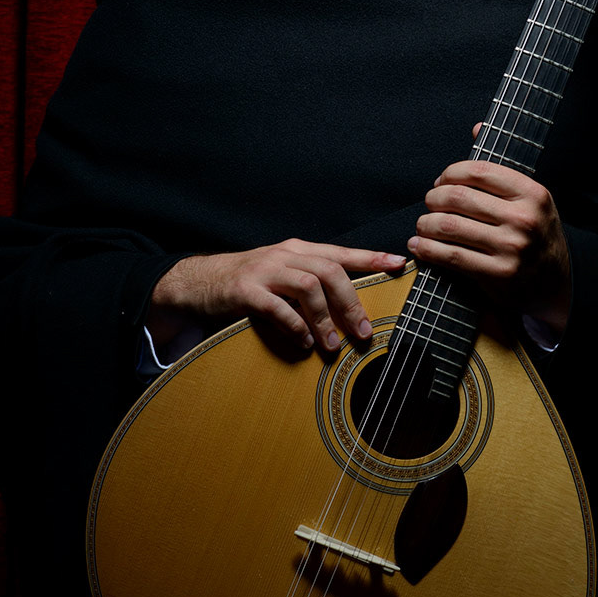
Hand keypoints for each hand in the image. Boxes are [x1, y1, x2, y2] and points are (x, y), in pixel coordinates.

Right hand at [148, 241, 406, 354]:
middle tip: (363, 332)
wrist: (198, 282)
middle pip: (330, 271)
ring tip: (332, 346)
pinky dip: (294, 325)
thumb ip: (312, 284)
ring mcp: (264, 270)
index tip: (399, 264)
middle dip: (351, 302)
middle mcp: (284, 255)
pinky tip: (302, 342)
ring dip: (325, 318)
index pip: (341, 252)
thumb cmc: (249, 282)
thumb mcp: (283, 275)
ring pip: (308, 286)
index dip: (371, 257)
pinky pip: (276, 306)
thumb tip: (352, 309)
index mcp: (298, 250)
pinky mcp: (244, 290)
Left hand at [408, 143, 569, 335]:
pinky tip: (420, 246)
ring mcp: (512, 247)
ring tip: (422, 225)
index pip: (479, 171)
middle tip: (429, 203)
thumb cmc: (536, 235)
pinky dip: (428, 249)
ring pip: (450, 226)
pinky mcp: (499, 274)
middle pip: (459, 198)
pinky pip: (451, 256)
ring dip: (426, 224)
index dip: (451, 173)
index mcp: (532, 193)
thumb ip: (501, 167)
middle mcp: (524, 218)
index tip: (441, 181)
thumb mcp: (530, 198)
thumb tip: (476, 127)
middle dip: (433, 199)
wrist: (556, 283)